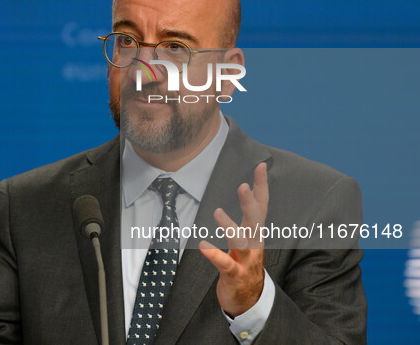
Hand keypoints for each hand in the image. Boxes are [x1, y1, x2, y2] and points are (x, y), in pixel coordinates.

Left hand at [199, 162, 267, 317]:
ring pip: (241, 241)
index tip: (261, 166)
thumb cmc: (245, 264)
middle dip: (250, 203)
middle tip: (243, 186)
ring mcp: (246, 261)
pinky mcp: (234, 275)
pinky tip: (203, 246)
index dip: (262, 186)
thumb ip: (248, 217)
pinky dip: (214, 255)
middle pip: (255, 220)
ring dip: (230, 227)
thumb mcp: (248, 238)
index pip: (261, 205)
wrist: (250, 300)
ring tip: (217, 212)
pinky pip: (225, 264)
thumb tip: (249, 192)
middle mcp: (254, 244)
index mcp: (256, 233)